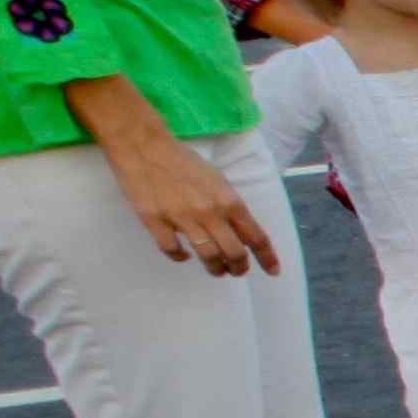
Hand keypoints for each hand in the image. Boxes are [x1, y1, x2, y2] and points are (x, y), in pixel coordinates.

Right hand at [101, 120, 279, 275]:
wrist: (143, 146)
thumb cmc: (183, 160)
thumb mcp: (217, 180)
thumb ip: (229, 205)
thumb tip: (239, 230)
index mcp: (229, 201)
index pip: (256, 236)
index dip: (267, 258)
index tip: (273, 272)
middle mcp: (210, 212)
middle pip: (234, 253)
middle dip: (239, 267)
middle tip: (237, 271)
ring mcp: (182, 219)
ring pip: (208, 256)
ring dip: (215, 268)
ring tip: (216, 270)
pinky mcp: (156, 222)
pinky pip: (172, 250)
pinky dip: (180, 257)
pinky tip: (184, 256)